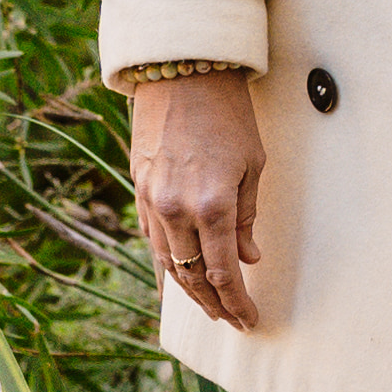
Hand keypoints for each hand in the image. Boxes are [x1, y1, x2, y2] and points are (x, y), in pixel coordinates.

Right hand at [130, 72, 267, 329]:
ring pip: (167, 262)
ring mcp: (152, 200)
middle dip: (213, 305)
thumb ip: (247, 217)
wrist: (182, 72)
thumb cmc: (228, 114)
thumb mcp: (252, 164)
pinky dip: (167, 260)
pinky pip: (152, 237)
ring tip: (209, 305)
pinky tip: (180, 273)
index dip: (236, 302)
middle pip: (191, 277)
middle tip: (231, 320)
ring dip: (188, 290)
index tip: (249, 319)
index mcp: (212, 205)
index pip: (223, 273)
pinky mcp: (139, 188)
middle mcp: (176, 209)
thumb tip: (248, 258)